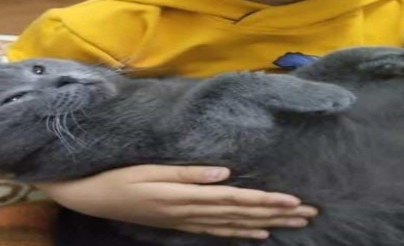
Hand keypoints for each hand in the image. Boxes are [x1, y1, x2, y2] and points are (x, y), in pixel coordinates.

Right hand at [35, 164, 317, 238]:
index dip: (266, 200)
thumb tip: (225, 173)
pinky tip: (260, 233)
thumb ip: (188, 173)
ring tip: (295, 222)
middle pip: (243, 213)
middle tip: (310, 214)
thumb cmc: (120, 177)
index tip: (294, 201)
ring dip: (267, 222)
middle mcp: (192, 212)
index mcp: (187, 196)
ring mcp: (188, 220)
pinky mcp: (182, 223)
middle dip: (278, 213)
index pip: (236, 199)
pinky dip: (242, 233)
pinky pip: (218, 231)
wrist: (92, 197)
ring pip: (235, 224)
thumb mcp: (150, 170)